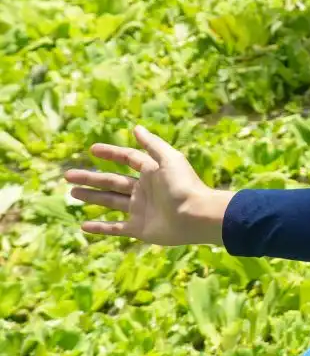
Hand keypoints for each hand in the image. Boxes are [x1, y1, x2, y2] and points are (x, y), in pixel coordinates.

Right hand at [65, 126, 230, 247]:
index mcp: (152, 172)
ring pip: (110, 201)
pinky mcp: (139, 228)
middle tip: (68, 175)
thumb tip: (136, 127)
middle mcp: (144, 190)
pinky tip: (83, 225)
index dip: (111, 153)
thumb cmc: (184, 185)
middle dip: (91, 177)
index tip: (92, 149)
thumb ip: (152, 145)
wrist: (196, 215)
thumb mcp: (169, 159)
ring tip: (73, 192)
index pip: (128, 159)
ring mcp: (140, 209)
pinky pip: (115, 227)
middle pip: (112, 181)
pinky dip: (100, 227)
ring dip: (91, 197)